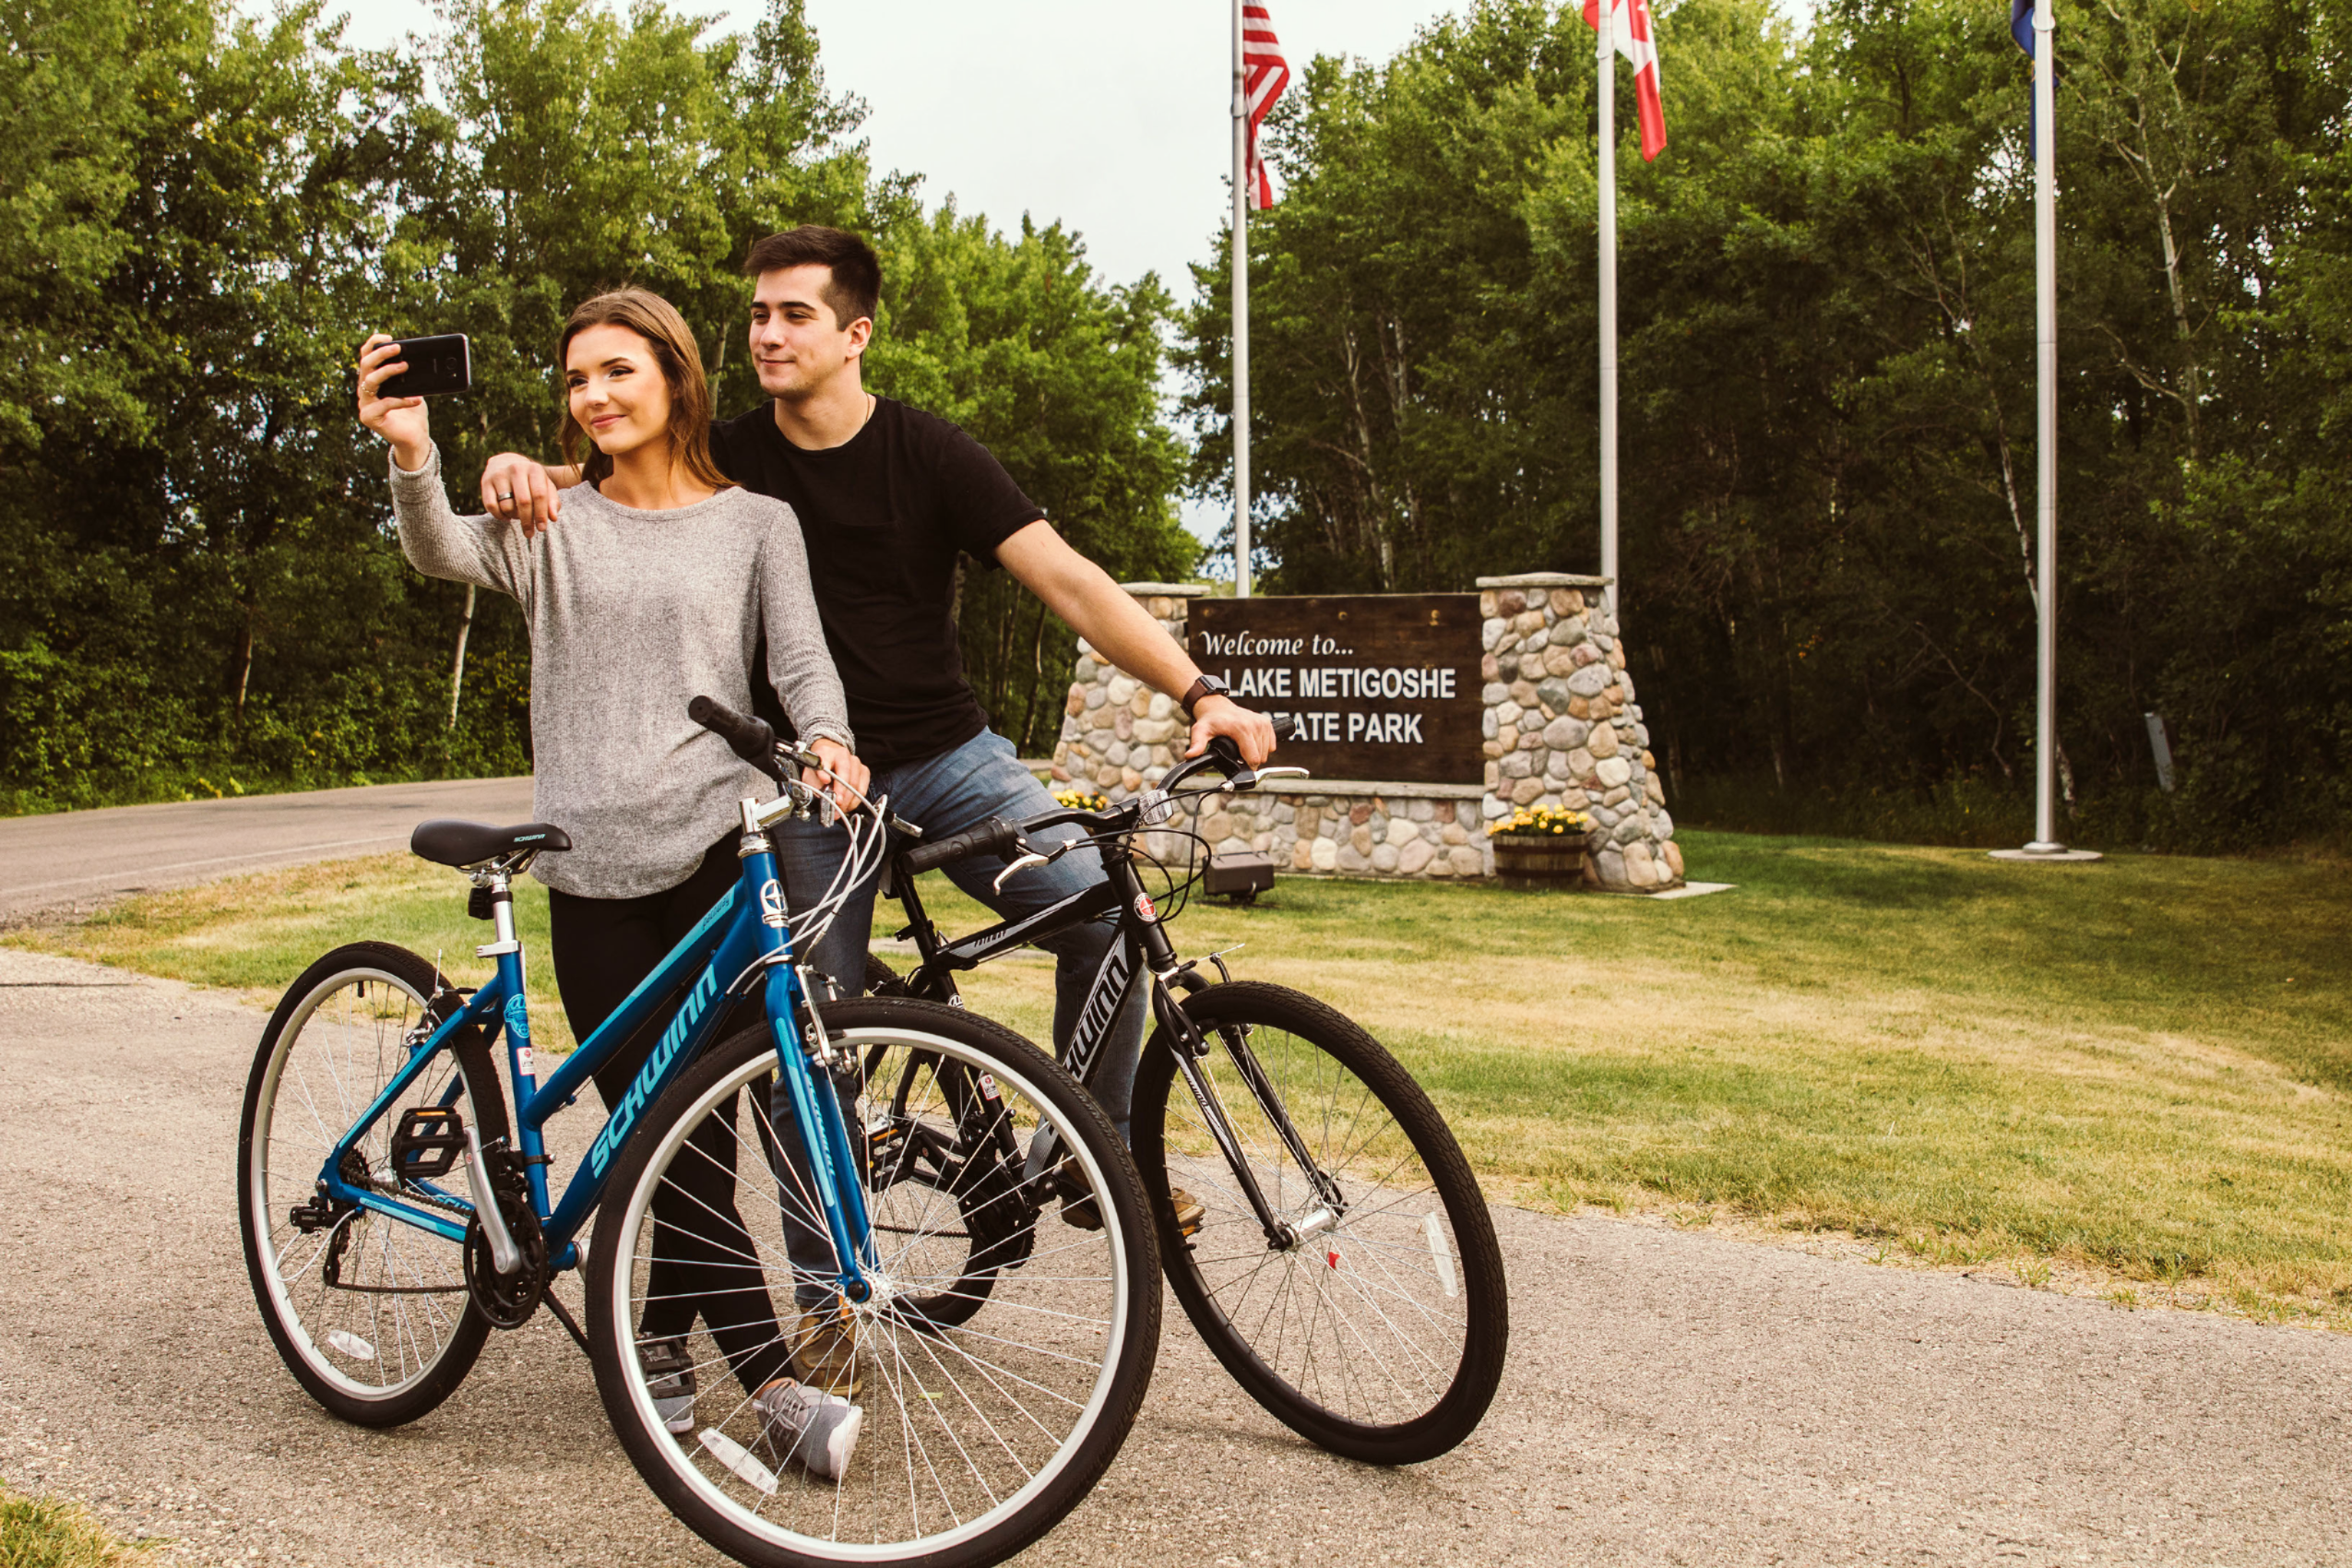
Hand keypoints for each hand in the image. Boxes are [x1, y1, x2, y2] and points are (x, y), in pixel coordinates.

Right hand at [356, 335, 430, 470]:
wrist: (415, 438)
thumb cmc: (413, 412)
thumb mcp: (415, 388)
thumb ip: (412, 375)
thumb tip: (422, 357)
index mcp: (372, 380)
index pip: (366, 356)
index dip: (373, 344)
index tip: (388, 337)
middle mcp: (365, 390)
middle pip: (366, 365)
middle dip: (381, 353)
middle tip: (398, 348)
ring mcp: (365, 404)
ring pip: (370, 381)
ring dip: (388, 371)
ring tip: (406, 367)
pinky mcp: (370, 418)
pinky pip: (385, 404)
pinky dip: (402, 400)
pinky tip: (417, 398)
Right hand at [481, 452, 563, 534]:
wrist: (505, 462)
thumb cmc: (530, 480)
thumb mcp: (545, 486)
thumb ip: (552, 501)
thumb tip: (553, 518)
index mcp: (534, 469)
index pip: (539, 495)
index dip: (541, 514)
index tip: (542, 528)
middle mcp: (516, 469)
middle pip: (523, 501)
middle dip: (527, 521)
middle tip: (530, 533)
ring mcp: (499, 474)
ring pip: (507, 506)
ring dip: (514, 517)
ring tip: (518, 515)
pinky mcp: (486, 482)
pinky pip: (491, 506)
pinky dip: (499, 516)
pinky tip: (506, 516)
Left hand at [805, 738, 868, 815]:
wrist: (829, 757)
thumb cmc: (820, 767)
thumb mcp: (810, 774)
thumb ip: (814, 784)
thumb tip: (823, 796)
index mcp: (826, 753)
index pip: (825, 761)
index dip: (825, 773)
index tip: (825, 782)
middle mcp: (843, 755)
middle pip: (846, 777)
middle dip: (841, 796)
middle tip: (835, 808)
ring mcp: (856, 763)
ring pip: (856, 785)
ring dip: (848, 801)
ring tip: (840, 810)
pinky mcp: (864, 770)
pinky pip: (862, 789)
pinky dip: (855, 800)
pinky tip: (848, 805)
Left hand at [1185, 695, 1276, 767]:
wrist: (1217, 707)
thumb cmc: (1210, 720)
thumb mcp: (1200, 732)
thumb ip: (1197, 744)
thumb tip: (1190, 756)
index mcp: (1242, 728)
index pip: (1253, 757)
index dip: (1247, 766)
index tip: (1238, 763)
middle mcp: (1255, 724)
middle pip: (1260, 756)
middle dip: (1250, 760)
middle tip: (1237, 754)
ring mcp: (1262, 723)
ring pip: (1267, 752)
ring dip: (1256, 753)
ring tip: (1242, 747)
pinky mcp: (1267, 722)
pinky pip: (1271, 744)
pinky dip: (1263, 747)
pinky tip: (1251, 742)